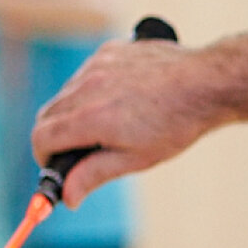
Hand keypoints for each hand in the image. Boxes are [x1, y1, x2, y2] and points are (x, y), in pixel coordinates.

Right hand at [30, 34, 209, 201]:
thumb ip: (93, 175)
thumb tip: (66, 197)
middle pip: (47, 116)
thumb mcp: (135, 158)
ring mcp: (97, 64)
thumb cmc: (175, 125)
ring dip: (72, 113)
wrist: (206, 83)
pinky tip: (118, 99)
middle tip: (79, 152)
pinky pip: (84, 74)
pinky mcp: (108, 50)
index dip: (44, 158)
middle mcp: (87, 86)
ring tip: (105, 125)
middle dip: (55, 137)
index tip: (56, 167)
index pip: (42, 138)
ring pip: (65, 94)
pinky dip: (90, 89)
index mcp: (91, 117)